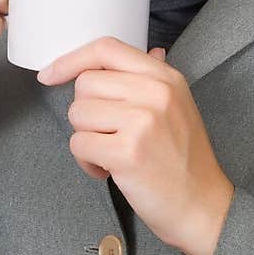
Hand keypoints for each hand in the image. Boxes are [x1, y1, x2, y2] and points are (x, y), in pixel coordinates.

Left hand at [37, 36, 233, 254]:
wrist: (202, 206)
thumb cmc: (185, 161)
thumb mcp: (180, 107)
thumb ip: (156, 79)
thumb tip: (149, 50)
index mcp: (166, 77)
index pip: (106, 48)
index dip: (71, 59)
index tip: (51, 73)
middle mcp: (156, 92)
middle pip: (85, 84)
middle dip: (86, 113)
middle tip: (108, 135)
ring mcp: (142, 121)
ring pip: (78, 114)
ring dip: (86, 139)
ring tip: (112, 155)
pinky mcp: (127, 152)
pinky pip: (79, 144)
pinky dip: (87, 162)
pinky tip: (109, 171)